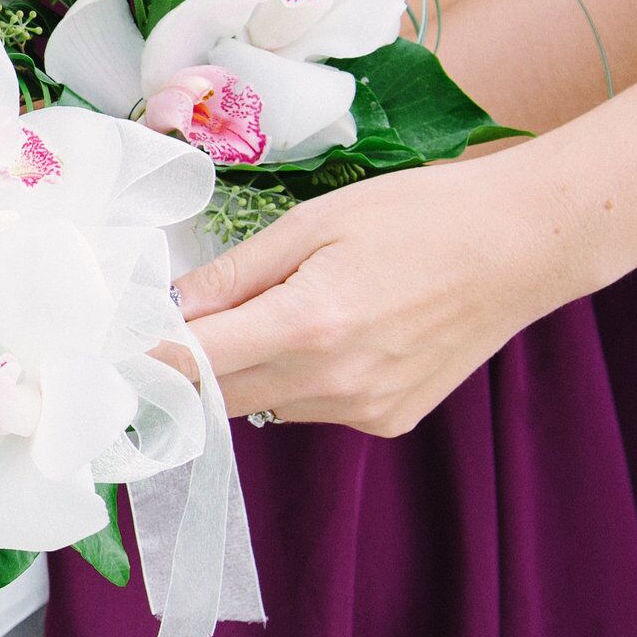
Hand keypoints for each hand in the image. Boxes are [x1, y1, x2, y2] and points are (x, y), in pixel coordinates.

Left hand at [178, 152, 581, 436]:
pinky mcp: (390, 421)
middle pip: (219, 395)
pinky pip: (312, 408)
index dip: (145, 358)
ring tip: (292, 308)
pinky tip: (340, 331)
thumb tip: (170, 308)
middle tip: (186, 319)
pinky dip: (301, 378)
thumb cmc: (421, 215)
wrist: (525, 245)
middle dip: (193, 363)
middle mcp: (333, 382)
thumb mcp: (316, 223)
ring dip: (252, 368)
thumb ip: (237, 274)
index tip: (111, 347)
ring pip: (265, 404)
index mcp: (308, 326)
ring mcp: (365, 409)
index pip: (192, 364)